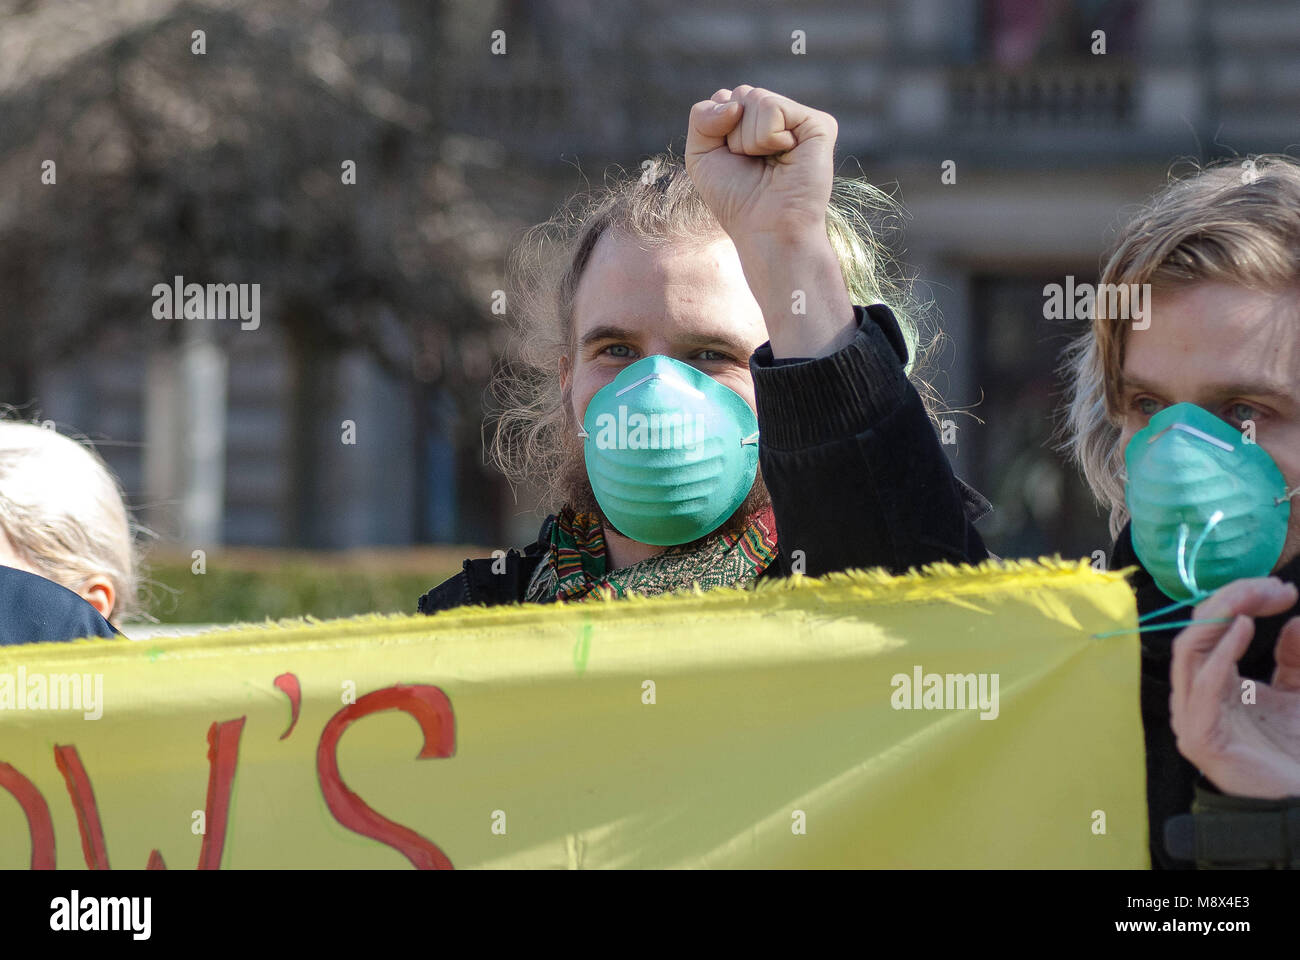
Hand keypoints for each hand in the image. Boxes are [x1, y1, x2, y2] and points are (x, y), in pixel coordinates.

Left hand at [685, 86, 837, 246]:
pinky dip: (766, 137)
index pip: (722, 99)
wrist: (766, 229)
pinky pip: (772, 106)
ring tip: (769, 163)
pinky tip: (785, 157)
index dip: (716, 132)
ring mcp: (800, 119)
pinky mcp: (819, 124)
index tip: (733, 161)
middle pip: (738, 95)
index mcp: (755, 122)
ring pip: (754, 98)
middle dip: (732, 134)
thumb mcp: (700, 156)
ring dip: (748, 140)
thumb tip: (736, 103)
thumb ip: (702, 116)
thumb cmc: (736, 199)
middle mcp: (780, 117)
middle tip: (752, 164)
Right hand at [1169, 576, 1299, 797]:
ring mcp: (1191, 714)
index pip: (1212, 626)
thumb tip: (1294, 623)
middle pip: (1197, 630)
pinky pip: (1203, 683)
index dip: (1241, 599)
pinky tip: (1244, 628)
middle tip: (1274, 587)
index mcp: (1212, 682)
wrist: (1294, 803)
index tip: (1283, 589)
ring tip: (1255, 600)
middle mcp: (1194, 694)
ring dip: (1222, 615)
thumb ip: (1294, 660)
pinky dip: (1222, 650)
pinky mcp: (1199, 735)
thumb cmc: (1292, 754)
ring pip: (1190, 648)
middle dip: (1232, 599)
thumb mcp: (1298, 693)